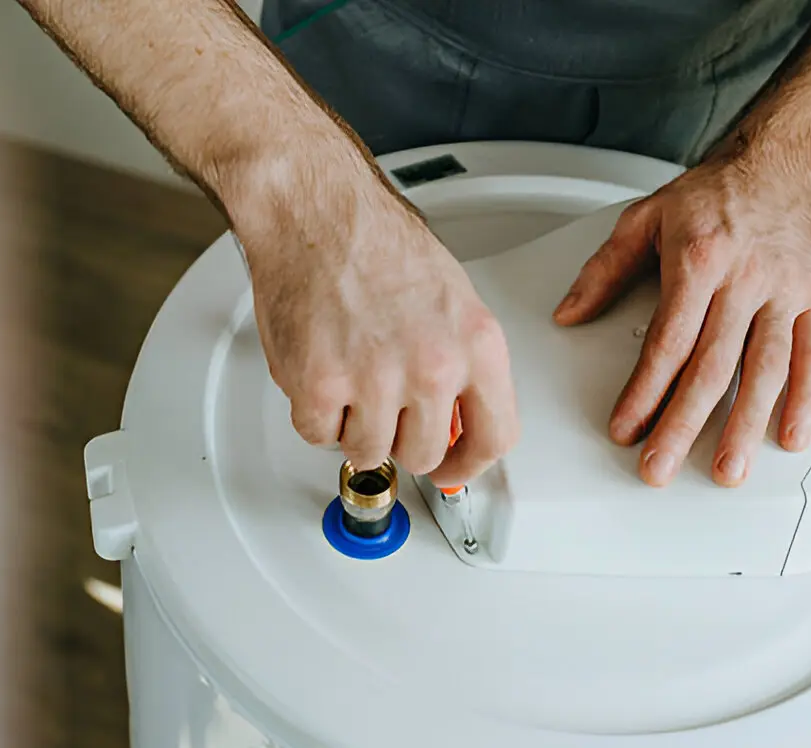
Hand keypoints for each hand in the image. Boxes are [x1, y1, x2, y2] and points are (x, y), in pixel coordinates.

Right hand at [237, 169, 519, 486]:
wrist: (316, 212)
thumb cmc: (377, 243)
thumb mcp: (453, 300)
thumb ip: (461, 365)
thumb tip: (456, 417)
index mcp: (476, 344)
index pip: (495, 437)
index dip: (470, 467)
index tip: (453, 471)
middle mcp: (432, 366)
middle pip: (423, 455)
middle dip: (400, 439)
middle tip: (383, 409)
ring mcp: (375, 379)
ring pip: (368, 453)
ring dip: (354, 427)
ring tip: (349, 377)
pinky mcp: (320, 384)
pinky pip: (318, 434)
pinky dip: (314, 413)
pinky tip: (320, 371)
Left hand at [553, 158, 810, 486]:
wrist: (784, 163)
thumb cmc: (715, 193)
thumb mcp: (644, 218)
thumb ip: (604, 270)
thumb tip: (570, 313)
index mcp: (699, 261)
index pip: (668, 342)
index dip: (645, 392)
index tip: (627, 428)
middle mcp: (745, 280)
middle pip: (711, 367)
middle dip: (683, 425)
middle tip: (661, 466)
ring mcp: (784, 293)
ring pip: (765, 370)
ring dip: (744, 425)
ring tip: (726, 468)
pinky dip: (807, 399)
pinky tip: (788, 434)